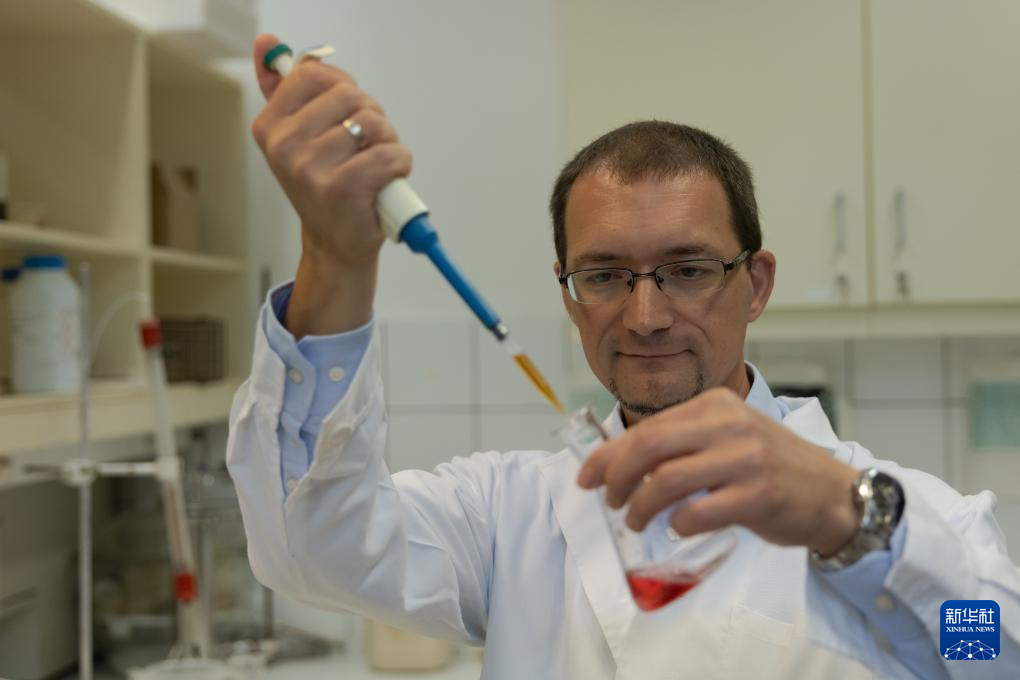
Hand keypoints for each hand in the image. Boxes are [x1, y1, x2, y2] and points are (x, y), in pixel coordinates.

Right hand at [250, 34, 410, 271]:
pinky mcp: (343, 188)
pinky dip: (400, 164)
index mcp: (270, 126)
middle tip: (365, 145)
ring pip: (374, 123)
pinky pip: (390, 153)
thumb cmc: (325, 185)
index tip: (346, 112)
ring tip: (374, 166)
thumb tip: (267, 44)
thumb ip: (283, 88)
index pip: (313, 74)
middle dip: (371, 116)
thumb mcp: (298, 136)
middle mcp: (284, 146)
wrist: (336, 243)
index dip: (343, 87)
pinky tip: (385, 180)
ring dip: (387, 142)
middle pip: (350, 95)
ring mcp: (311, 168)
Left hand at [577, 387, 861, 555]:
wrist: (834, 493)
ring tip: (636, 521)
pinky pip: (698, 512)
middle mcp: (729, 424)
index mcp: (716, 404)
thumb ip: (682, 443)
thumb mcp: (728, 438)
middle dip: (617, 477)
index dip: (609, 454)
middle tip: (610, 500)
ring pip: (667, 480)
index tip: (587, 477)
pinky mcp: (758, 494)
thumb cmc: (772, 467)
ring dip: (641, 506)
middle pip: (649, 446)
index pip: (647, 426)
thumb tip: (617, 465)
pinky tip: (678, 527)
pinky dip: (678, 523)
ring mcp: (745, 459)